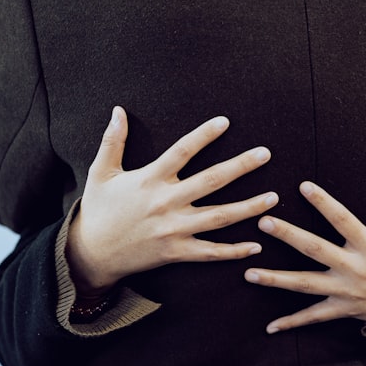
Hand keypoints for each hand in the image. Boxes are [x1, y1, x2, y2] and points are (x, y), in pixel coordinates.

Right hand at [66, 107, 278, 295]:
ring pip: (219, 218)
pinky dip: (234, 251)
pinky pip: (210, 252)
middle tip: (265, 154)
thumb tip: (118, 110)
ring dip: (248, 208)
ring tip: (273, 197)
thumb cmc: (98, 210)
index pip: (181, 151)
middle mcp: (165, 203)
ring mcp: (173, 230)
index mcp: (149, 180)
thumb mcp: (100, 173)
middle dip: (240, 167)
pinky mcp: (176, 252)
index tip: (225, 121)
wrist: (91, 254)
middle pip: (210, 182)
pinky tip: (257, 244)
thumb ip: (112, 141)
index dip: (203, 135)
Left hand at [245, 175, 365, 334]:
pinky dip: (292, 322)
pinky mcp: (343, 310)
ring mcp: (346, 292)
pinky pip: (314, 317)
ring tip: (249, 273)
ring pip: (306, 285)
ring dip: (276, 280)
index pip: (342, 219)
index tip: (303, 186)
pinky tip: (270, 326)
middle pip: (315, 249)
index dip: (324, 203)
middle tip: (263, 222)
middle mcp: (354, 268)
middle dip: (288, 236)